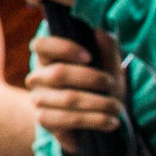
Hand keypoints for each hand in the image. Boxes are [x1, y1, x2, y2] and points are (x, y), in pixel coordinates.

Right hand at [27, 35, 123, 150]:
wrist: (97, 123)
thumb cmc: (100, 88)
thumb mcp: (108, 66)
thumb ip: (106, 47)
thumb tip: (99, 32)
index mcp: (48, 58)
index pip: (41, 45)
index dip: (64, 48)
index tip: (89, 57)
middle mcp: (38, 77)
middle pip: (59, 72)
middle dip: (92, 78)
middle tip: (112, 84)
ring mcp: (38, 99)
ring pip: (68, 98)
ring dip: (99, 103)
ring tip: (117, 107)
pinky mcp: (44, 120)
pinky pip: (69, 119)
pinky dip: (95, 120)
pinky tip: (111, 122)